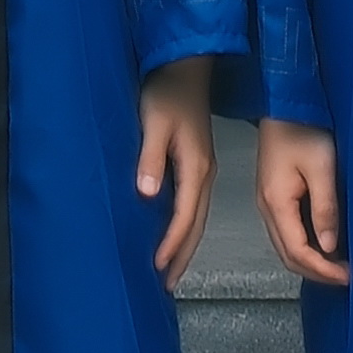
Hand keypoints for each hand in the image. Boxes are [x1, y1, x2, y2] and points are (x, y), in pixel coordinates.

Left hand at [135, 57, 214, 284]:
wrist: (186, 68)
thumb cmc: (166, 92)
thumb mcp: (154, 123)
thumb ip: (151, 158)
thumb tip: (148, 194)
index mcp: (197, 167)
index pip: (185, 215)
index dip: (172, 243)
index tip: (158, 267)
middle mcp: (205, 174)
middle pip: (196, 225)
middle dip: (182, 255)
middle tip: (167, 285)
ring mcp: (203, 170)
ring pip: (197, 217)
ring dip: (184, 245)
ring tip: (171, 271)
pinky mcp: (197, 164)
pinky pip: (193, 205)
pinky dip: (185, 226)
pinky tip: (174, 235)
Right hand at [258, 116, 347, 288]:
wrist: (284, 106)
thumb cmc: (302, 129)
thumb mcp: (322, 168)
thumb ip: (325, 208)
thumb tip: (329, 245)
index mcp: (276, 202)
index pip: (297, 251)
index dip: (322, 270)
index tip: (347, 276)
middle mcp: (267, 208)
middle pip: (288, 255)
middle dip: (317, 272)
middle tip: (346, 278)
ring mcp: (268, 203)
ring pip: (286, 247)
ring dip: (312, 262)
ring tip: (339, 266)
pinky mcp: (274, 197)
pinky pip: (287, 233)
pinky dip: (306, 247)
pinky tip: (325, 246)